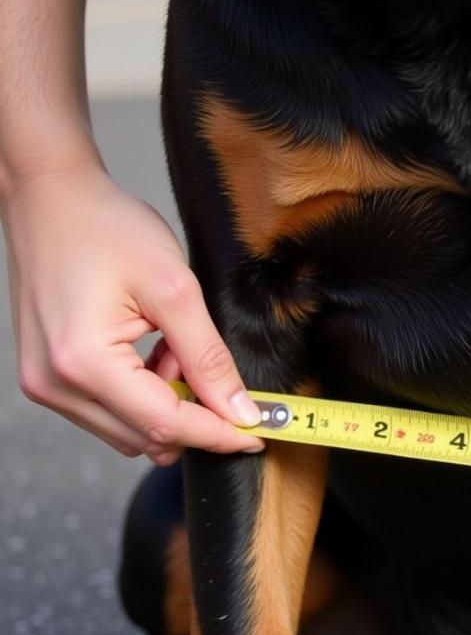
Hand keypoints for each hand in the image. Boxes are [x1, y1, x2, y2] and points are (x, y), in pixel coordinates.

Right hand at [1, 152, 263, 464]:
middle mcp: (57, 386)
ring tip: (172, 343)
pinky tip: (152, 349)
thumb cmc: (107, 228)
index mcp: (84, 364)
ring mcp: (47, 386)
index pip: (166, 425)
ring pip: (130, 429)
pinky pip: (111, 410)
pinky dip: (144, 392)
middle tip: (207, 360)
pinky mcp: (50, 378)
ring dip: (168, 401)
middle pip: (148, 436)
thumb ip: (208, 357)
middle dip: (194, 412)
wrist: (52, 198)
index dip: (219, 434)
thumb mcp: (175, 288)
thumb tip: (239, 409)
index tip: (259, 432)